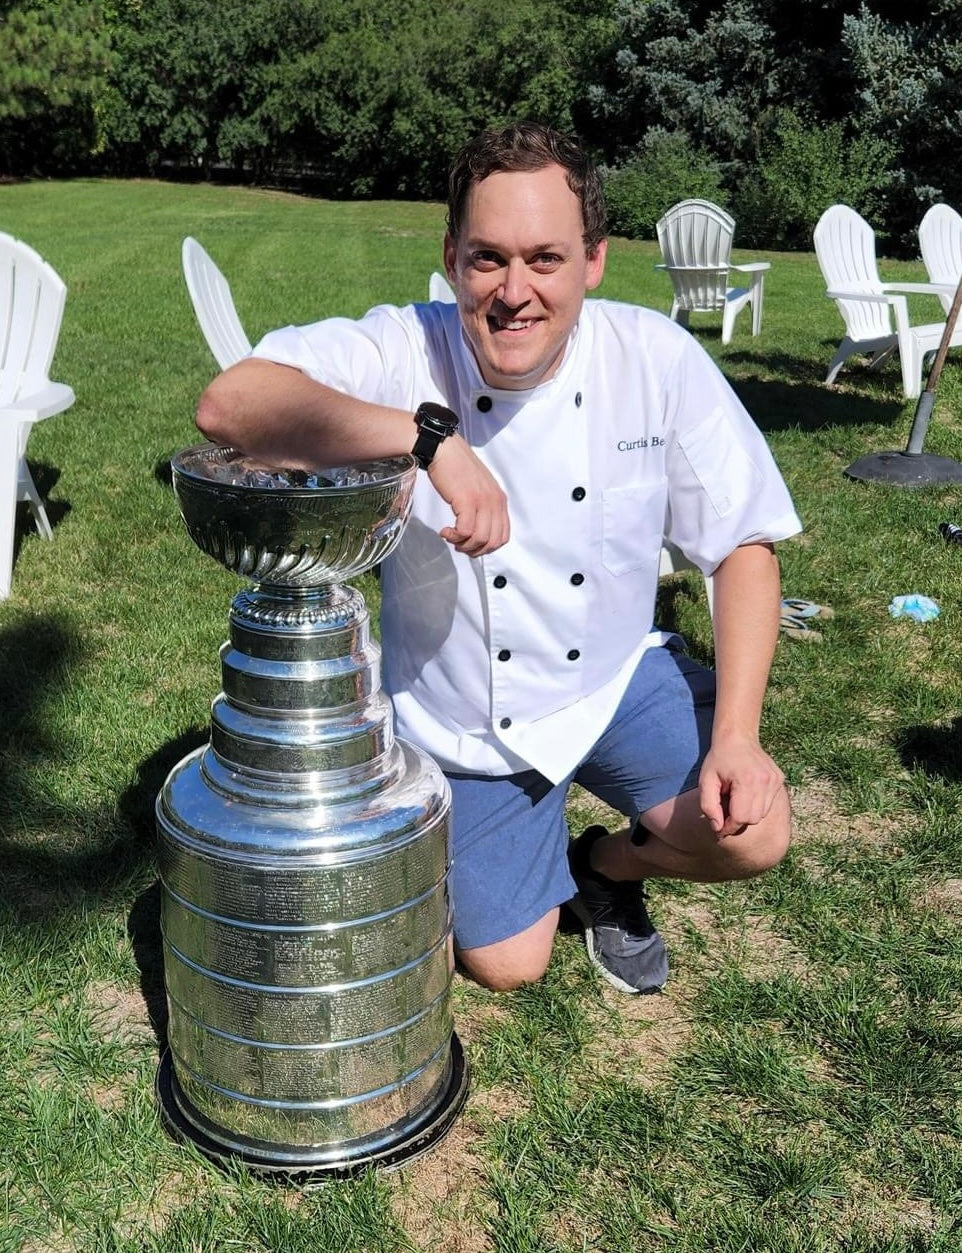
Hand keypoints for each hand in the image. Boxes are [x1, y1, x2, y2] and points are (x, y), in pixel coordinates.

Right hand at [428, 435, 509, 555]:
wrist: (445, 450)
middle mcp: (495, 502)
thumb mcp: (480, 488)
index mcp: (500, 500)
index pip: (503, 536)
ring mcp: (483, 501)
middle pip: (493, 542)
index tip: (471, 545)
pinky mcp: (467, 501)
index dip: (487, 548)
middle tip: (459, 545)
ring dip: (463, 545)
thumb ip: (484, 507)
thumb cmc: (457, 468)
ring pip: (480, 539)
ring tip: (451, 537)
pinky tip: (445, 531)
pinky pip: (465, 531)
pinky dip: (454, 536)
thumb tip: (478, 531)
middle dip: (475, 550)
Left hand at [698, 735, 784, 838]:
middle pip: (753, 819)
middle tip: (726, 812)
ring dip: (748, 813)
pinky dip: (757, 804)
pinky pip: (768, 804)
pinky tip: (746, 792)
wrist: (737, 737)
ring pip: (762, 814)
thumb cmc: (719, 759)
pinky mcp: (779, 779)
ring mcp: (775, 780)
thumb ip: (709, 806)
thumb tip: (718, 828)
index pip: (740, 818)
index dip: (728, 827)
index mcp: (746, 781)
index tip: (719, 827)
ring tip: (736, 799)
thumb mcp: (705, 781)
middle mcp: (765, 781)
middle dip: (738, 821)